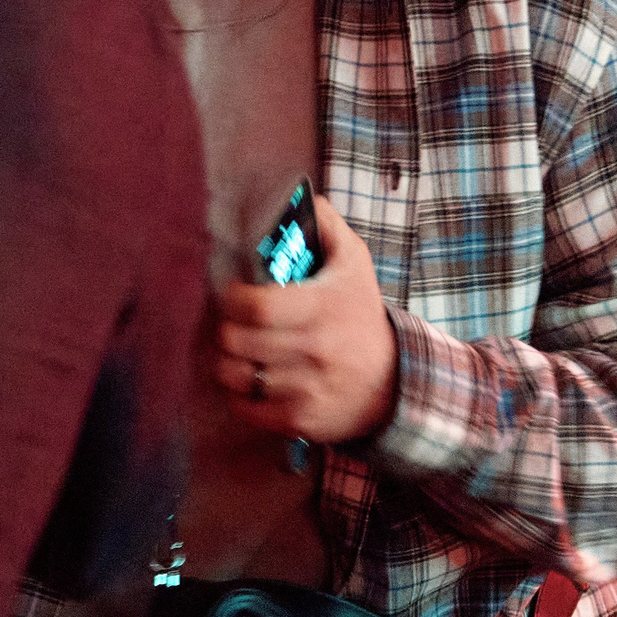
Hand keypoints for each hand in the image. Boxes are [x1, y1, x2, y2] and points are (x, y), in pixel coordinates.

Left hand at [212, 194, 398, 443]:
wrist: (393, 382)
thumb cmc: (360, 314)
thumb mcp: (354, 263)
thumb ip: (326, 225)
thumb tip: (302, 195)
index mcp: (325, 306)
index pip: (257, 307)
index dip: (231, 300)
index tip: (232, 294)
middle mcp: (318, 350)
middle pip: (236, 342)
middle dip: (223, 329)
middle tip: (228, 323)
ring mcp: (309, 389)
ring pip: (235, 376)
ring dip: (226, 362)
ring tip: (234, 351)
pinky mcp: (302, 420)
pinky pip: (245, 409)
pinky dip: (238, 395)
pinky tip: (248, 380)